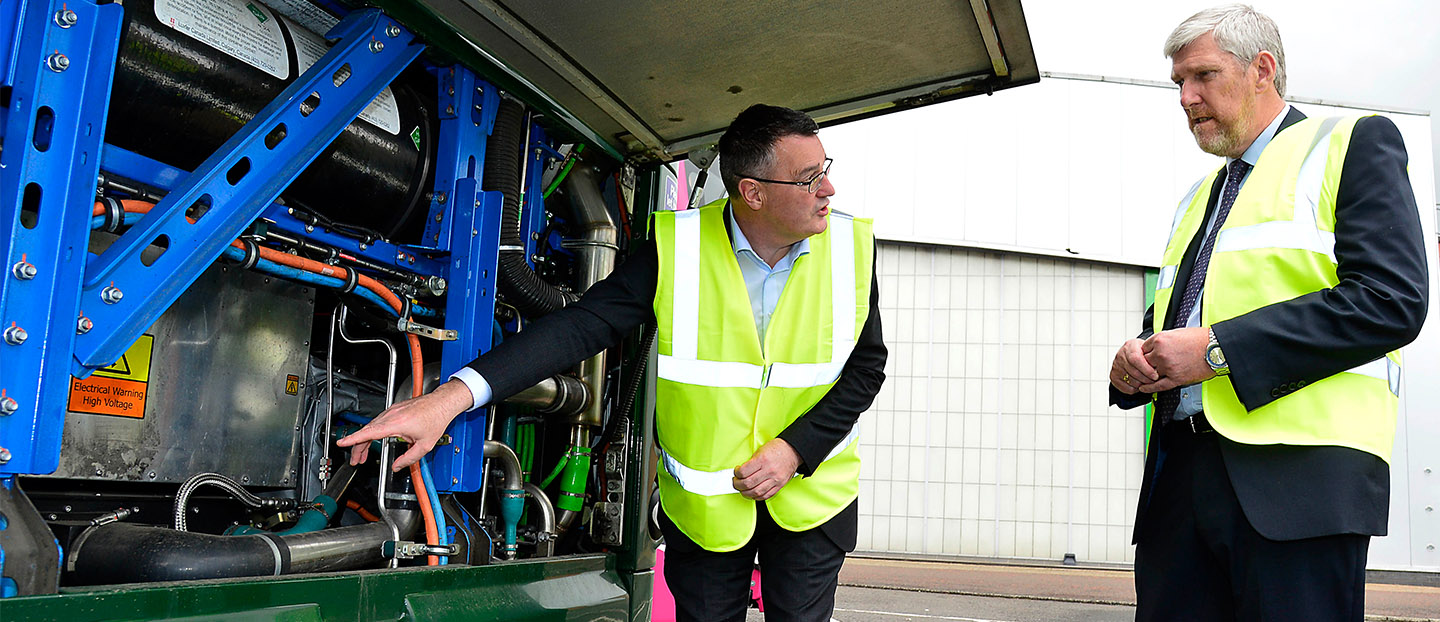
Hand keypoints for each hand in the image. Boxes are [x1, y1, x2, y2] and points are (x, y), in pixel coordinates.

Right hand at [336, 379, 474, 470]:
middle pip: (367, 431)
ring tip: (362, 454)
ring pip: (372, 426)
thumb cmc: (436, 418)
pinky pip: (378, 421)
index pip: (369, 433)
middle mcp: (391, 415)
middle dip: (358, 447)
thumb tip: (397, 466)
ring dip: (365, 440)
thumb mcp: (424, 445)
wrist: (442, 403)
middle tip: (355, 460)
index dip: (353, 439)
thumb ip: (409, 458)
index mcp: (396, 424)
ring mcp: (392, 410)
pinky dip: (372, 431)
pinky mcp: (395, 409)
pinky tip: (373, 440)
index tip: (341, 443)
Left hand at [732, 439, 801, 500]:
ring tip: (743, 489)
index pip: (744, 472)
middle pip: (748, 483)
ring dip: (746, 493)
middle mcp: (769, 471)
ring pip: (756, 492)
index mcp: (763, 460)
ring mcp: (775, 479)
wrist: (793, 451)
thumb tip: (741, 472)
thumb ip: (752, 462)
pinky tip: (753, 493)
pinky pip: (766, 495)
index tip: (736, 472)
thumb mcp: (761, 450)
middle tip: (736, 482)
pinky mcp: (780, 485)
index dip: (736, 473)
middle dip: (738, 485)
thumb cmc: (777, 449)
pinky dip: (757, 496)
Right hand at [1110, 338, 1160, 393]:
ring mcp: (1116, 366)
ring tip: (1148, 382)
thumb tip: (1162, 366)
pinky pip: (1126, 387)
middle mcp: (1120, 356)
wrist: (1130, 353)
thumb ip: (1153, 355)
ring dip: (1142, 385)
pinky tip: (1140, 384)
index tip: (1155, 376)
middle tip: (1154, 381)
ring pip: (1130, 380)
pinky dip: (1135, 389)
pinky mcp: (1113, 376)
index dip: (1146, 369)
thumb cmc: (1142, 352)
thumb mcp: (1149, 348)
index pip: (1135, 359)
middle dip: (1146, 379)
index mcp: (1130, 346)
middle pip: (1134, 372)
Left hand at [1139, 327, 1214, 391]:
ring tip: (1146, 377)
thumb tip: (1157, 345)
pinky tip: (1144, 388)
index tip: (1147, 356)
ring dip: (1149, 375)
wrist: (1216, 349)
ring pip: (1150, 374)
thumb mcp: (1177, 332)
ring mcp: (1168, 367)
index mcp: (1160, 340)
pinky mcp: (1176, 378)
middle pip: (1144, 362)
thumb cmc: (1201, 339)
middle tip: (1148, 366)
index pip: (1142, 349)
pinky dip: (1149, 388)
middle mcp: (1161, 353)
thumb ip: (1164, 340)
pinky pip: (1158, 386)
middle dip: (1146, 364)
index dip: (1145, 353)